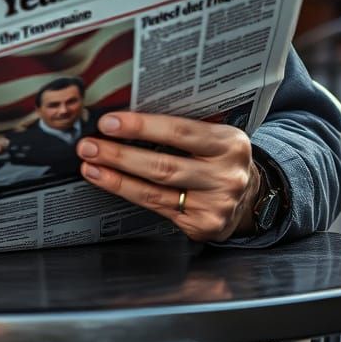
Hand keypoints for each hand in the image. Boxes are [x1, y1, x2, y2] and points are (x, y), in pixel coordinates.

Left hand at [76, 112, 260, 241]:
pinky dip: (130, 194)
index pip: (178, 131)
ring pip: (155, 192)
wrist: (251, 195)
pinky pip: (158, 208)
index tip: (109, 123)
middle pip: (162, 166)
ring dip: (116, 179)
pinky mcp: (203, 226)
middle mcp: (225, 176)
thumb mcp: (214, 134)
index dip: (140, 127)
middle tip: (89, 146)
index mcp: (229, 143)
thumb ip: (182, 127)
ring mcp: (216, 205)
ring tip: (91, 166)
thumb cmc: (220, 156)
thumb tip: (127, 115)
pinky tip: (111, 184)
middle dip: (119, 156)